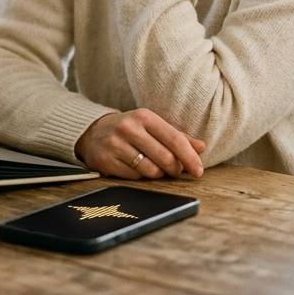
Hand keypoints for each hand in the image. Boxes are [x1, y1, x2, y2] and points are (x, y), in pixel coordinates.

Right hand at [75, 108, 206, 178]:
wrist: (92, 132)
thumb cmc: (130, 130)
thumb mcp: (152, 126)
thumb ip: (177, 137)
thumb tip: (201, 147)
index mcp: (144, 116)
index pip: (174, 139)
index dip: (190, 158)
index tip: (198, 171)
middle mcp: (128, 128)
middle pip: (165, 158)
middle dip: (175, 169)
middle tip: (175, 171)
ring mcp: (115, 145)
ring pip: (150, 170)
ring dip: (157, 174)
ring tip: (154, 168)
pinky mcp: (105, 161)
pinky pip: (134, 178)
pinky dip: (140, 177)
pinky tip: (136, 168)